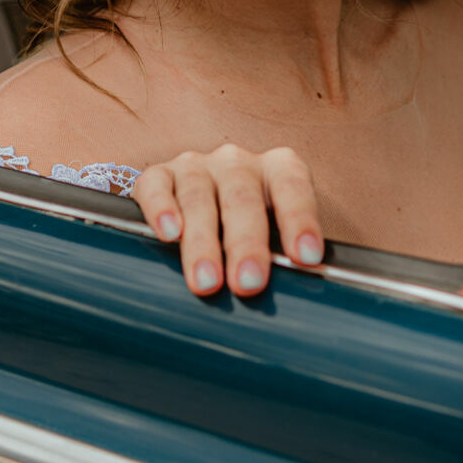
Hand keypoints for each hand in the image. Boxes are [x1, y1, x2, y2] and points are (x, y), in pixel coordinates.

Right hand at [131, 144, 324, 296]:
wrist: (196, 206)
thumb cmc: (246, 229)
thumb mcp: (272, 235)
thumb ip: (284, 257)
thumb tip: (297, 299)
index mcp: (276, 169)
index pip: (292, 187)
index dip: (300, 220)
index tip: (306, 257)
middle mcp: (237, 163)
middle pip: (242, 199)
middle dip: (247, 244)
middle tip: (249, 284)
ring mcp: (196, 166)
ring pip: (198, 199)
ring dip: (203, 243)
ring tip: (207, 282)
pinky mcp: (159, 174)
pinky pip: (156, 186)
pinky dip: (161, 209)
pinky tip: (168, 234)